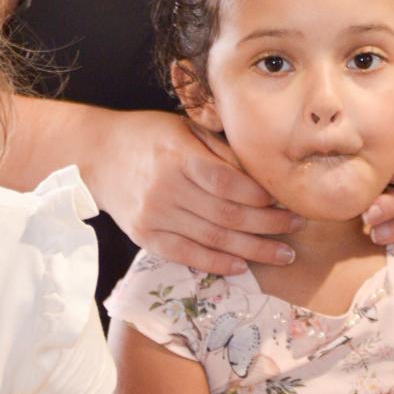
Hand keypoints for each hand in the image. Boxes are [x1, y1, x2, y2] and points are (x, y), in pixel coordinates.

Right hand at [86, 109, 302, 273]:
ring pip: (211, 239)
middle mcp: (166, 189)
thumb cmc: (148, 135)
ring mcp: (153, 217)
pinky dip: (215, 263)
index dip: (260, 196)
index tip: (286, 199)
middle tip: (298, 227)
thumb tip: (261, 174)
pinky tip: (241, 266)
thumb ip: (220, 151)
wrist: (95, 155)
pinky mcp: (144, 237)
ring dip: (252, 250)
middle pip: (226, 214)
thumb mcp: (185, 128)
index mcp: (179, 156)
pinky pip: (185, 255)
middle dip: (268, 225)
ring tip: (283, 254)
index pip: (227, 183)